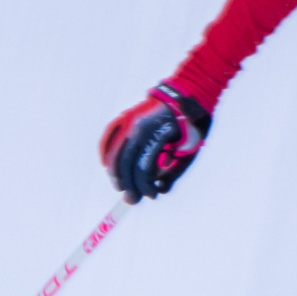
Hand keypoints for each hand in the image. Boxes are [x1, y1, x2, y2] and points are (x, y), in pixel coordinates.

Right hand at [100, 84, 210, 201]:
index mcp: (156, 134)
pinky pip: (108, 138)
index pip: (144, 168)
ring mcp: (128, 120)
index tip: (151, 195)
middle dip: (127, 184)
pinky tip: (107, 166)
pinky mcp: (124, 117)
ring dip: (115, 174)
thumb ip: (174, 172)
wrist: (184, 96)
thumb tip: (159, 191)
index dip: (145, 185)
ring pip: (113, 153)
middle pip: (124, 163)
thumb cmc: (190, 127)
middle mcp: (138, 127)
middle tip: (132, 199)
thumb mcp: (188, 151)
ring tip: (121, 186)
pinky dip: (106, 153)